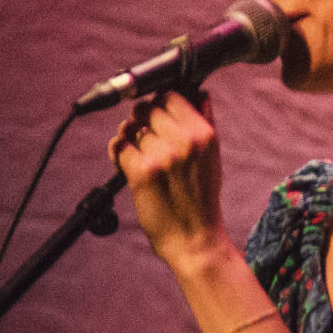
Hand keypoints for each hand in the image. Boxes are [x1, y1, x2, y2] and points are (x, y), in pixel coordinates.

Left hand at [110, 91, 229, 270]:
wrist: (194, 239)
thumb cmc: (202, 199)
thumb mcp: (213, 157)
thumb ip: (206, 122)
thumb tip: (199, 93)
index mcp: (204, 134)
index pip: (170, 97)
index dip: (159, 104)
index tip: (156, 116)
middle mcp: (184, 141)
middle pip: (147, 109)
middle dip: (142, 122)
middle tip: (147, 140)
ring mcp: (162, 156)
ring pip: (130, 128)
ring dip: (130, 139)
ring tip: (140, 156)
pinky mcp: (141, 172)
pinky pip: (119, 147)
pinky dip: (118, 154)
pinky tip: (127, 165)